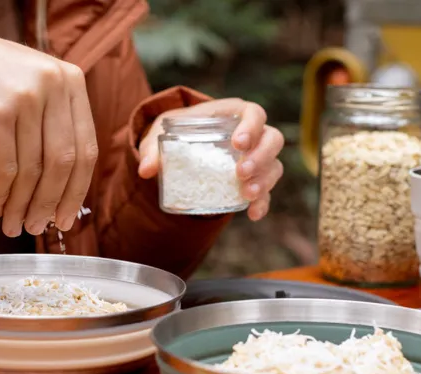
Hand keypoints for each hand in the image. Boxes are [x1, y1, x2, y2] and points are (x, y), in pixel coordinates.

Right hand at [0, 22, 97, 236]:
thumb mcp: (34, 88)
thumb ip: (56, 125)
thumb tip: (66, 192)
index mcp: (72, 81)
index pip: (86, 149)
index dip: (78, 191)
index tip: (67, 218)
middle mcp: (53, 85)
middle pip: (63, 164)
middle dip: (50, 204)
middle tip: (39, 228)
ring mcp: (25, 97)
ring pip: (33, 170)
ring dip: (23, 206)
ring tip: (14, 225)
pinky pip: (5, 168)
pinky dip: (1, 194)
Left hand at [138, 99, 283, 220]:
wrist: (182, 148)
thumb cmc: (177, 131)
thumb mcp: (161, 132)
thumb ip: (152, 148)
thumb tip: (146, 170)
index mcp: (233, 114)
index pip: (254, 113)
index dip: (252, 127)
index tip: (238, 144)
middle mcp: (252, 134)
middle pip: (272, 140)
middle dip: (260, 157)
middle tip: (240, 173)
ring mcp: (256, 158)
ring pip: (274, 165)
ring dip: (264, 180)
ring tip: (246, 194)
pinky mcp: (254, 180)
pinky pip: (267, 191)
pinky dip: (262, 203)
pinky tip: (253, 214)